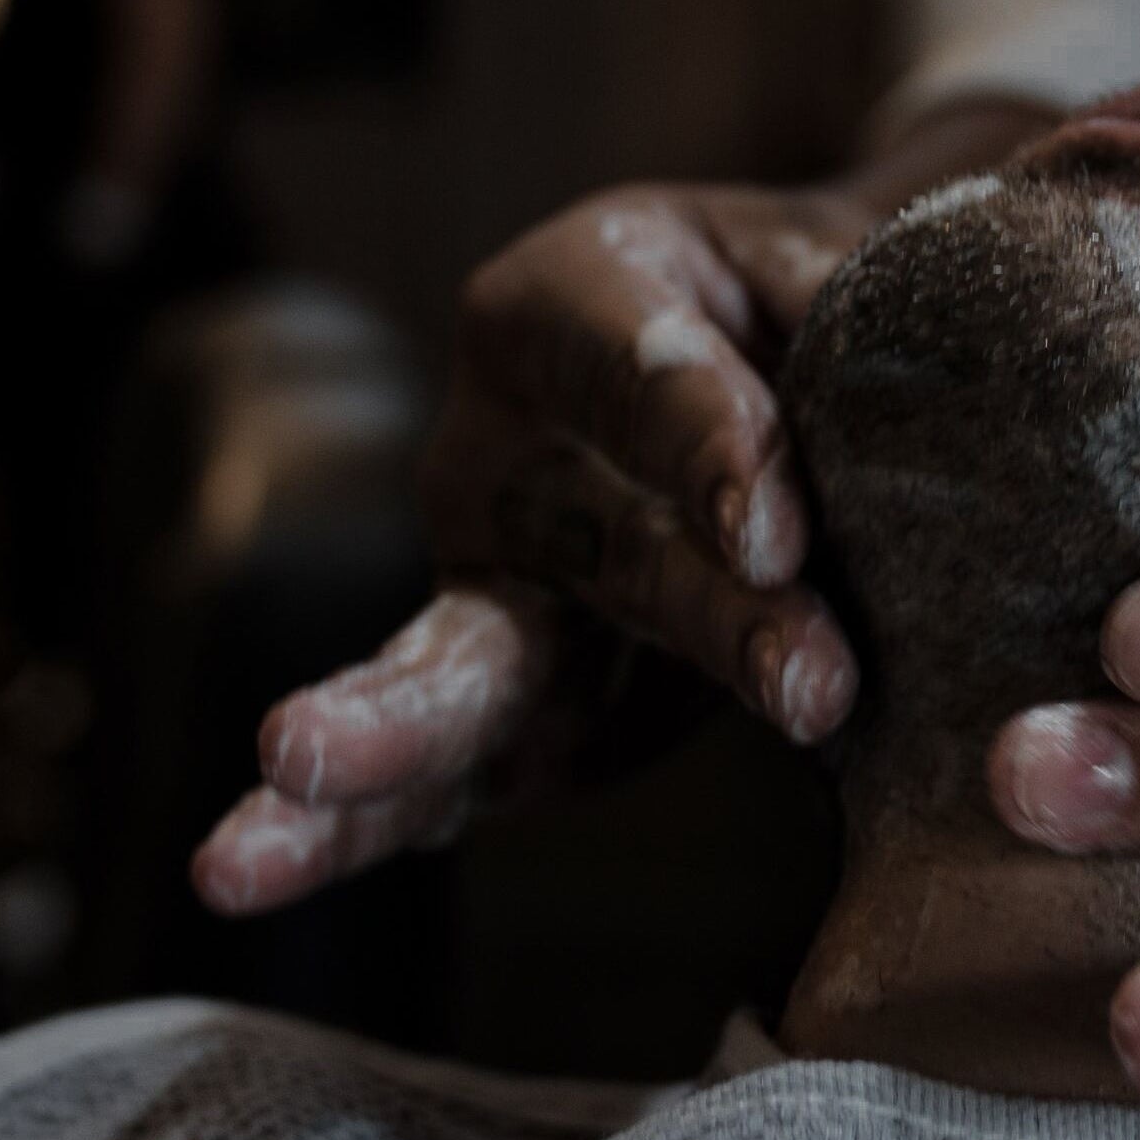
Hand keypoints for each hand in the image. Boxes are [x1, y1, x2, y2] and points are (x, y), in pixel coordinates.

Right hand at [193, 180, 875, 914]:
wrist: (772, 370)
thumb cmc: (797, 310)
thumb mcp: (826, 276)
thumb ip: (845, 330)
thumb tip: (882, 432)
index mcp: (571, 296)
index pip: (646, 371)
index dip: (713, 446)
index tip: (781, 538)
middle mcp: (498, 436)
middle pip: (604, 534)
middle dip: (708, 617)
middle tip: (801, 685)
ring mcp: (480, 569)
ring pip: (465, 657)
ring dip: (408, 729)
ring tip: (302, 761)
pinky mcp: (501, 689)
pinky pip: (437, 764)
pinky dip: (358, 819)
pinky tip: (256, 862)